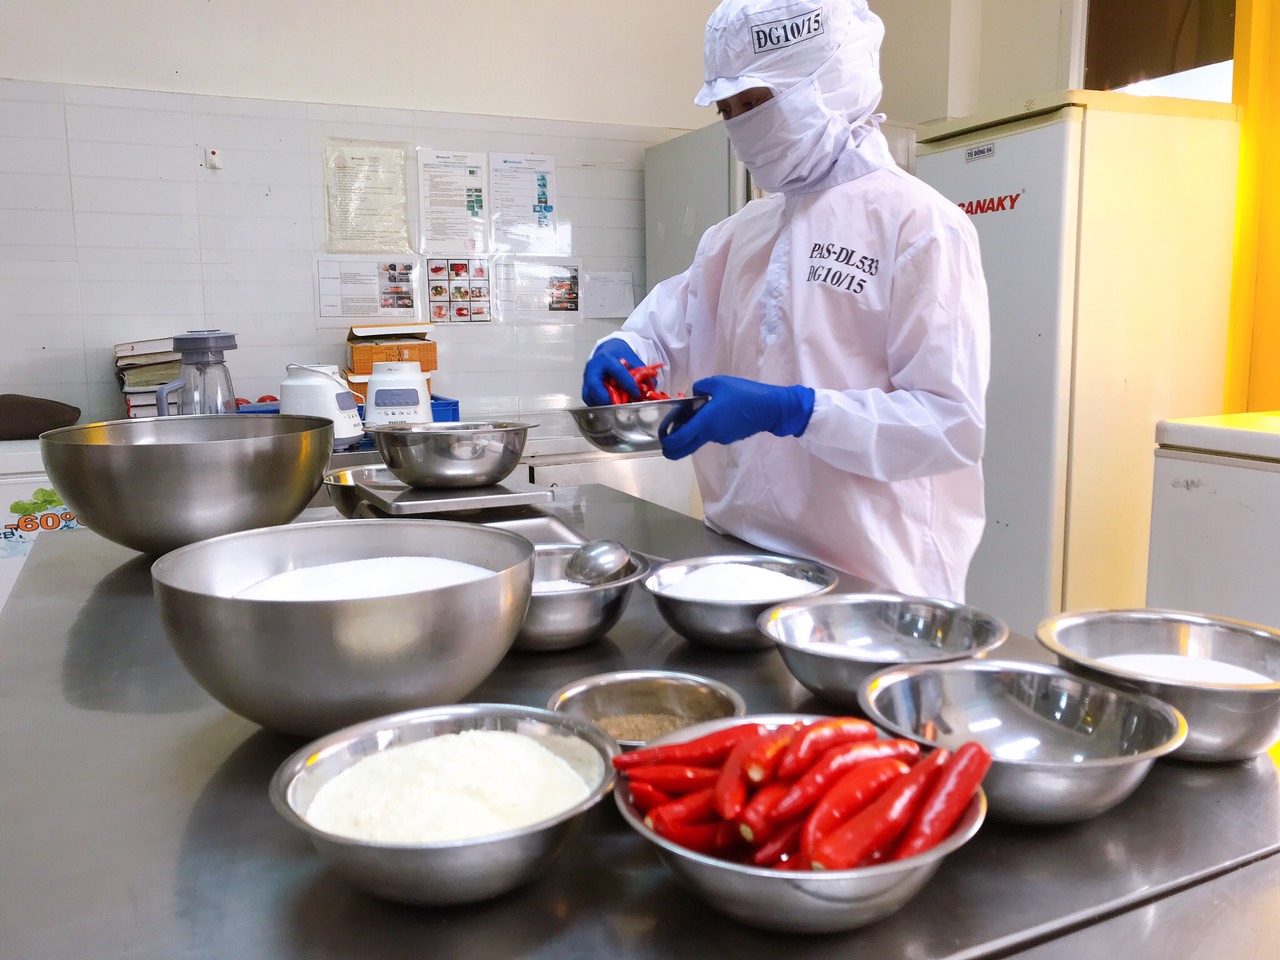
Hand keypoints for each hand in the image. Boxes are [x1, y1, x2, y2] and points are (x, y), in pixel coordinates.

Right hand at [581, 339, 643, 405]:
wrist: (607, 352)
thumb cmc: (619, 356)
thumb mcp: (633, 360)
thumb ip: (642, 373)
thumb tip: (649, 388)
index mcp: (606, 358)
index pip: (616, 371)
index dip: (627, 383)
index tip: (636, 393)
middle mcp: (593, 368)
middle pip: (594, 386)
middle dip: (607, 398)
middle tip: (620, 405)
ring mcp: (586, 379)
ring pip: (589, 396)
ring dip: (603, 404)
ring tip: (617, 406)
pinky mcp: (585, 388)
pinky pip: (590, 400)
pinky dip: (600, 404)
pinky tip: (611, 404)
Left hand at [660, 375, 814, 459]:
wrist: (770, 408)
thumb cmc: (744, 393)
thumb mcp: (719, 383)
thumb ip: (702, 387)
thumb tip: (696, 394)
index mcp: (706, 421)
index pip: (682, 437)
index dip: (670, 441)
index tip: (663, 441)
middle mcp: (711, 433)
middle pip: (688, 446)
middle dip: (674, 450)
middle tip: (666, 448)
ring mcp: (721, 437)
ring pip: (700, 438)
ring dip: (692, 433)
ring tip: (689, 419)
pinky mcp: (730, 437)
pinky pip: (712, 434)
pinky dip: (706, 429)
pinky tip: (710, 417)